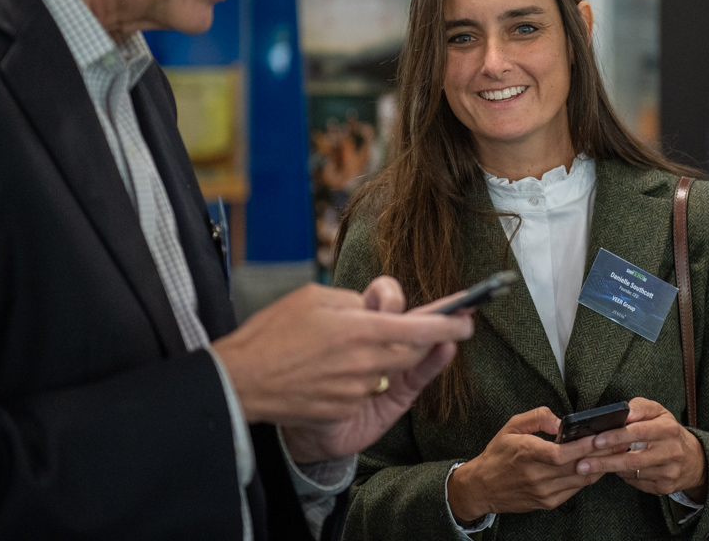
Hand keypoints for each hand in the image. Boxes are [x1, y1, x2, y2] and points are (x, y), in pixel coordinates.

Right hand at [212, 276, 472, 461]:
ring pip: (391, 372)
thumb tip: (383, 306)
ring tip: (348, 349)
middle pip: (413, 352)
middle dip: (417, 339)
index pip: (420, 328)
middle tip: (411, 327)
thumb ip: (357, 301)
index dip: (449, 323)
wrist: (241, 382)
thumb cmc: (274, 333)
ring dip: (382, 359)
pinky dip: (361, 379)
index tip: (468, 317)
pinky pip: (368, 390)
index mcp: (360, 329)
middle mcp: (365, 363)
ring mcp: (357, 390)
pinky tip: (332, 371)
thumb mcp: (314, 298)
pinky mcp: (346, 410)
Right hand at [447, 407, 606, 521]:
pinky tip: (597, 466)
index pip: (560, 453)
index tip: (600, 436)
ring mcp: (543, 492)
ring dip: (599, 466)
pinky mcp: (547, 503)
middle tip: (620, 441)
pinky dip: (588, 477)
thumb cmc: (498, 454)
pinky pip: (574, 489)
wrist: (482, 487)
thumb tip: (561, 422)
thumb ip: (537, 417)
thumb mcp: (512, 426)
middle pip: (576, 466)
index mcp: (527, 453)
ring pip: (580, 479)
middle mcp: (536, 476)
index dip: (583, 446)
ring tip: (615, 452)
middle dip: (600, 453)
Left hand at [575, 398, 706, 500]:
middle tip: (582, 462)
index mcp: (669, 429)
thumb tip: (625, 411)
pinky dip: (622, 476)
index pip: (640, 432)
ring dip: (609, 470)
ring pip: (633, 473)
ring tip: (588, 467)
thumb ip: (640, 407)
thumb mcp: (659, 412)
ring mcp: (669, 472)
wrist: (694, 459)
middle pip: (634, 459)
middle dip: (605, 461)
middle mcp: (672, 452)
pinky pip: (637, 482)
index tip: (596, 439)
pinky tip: (612, 470)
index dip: (617, 436)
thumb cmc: (667, 431)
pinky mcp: (665, 487)